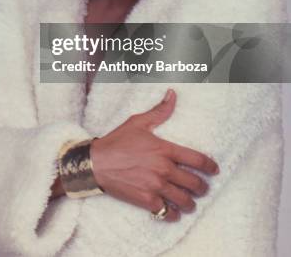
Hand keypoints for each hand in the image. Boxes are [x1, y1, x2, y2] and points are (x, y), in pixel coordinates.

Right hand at [90, 89, 218, 221]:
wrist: (96, 163)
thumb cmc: (117, 141)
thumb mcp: (138, 122)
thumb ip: (159, 111)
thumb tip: (173, 95)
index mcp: (164, 149)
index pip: (197, 160)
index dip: (210, 167)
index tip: (214, 170)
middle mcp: (163, 169)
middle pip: (194, 183)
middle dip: (202, 187)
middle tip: (202, 188)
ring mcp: (155, 186)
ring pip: (184, 201)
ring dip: (191, 203)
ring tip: (190, 202)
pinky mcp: (146, 200)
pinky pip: (167, 213)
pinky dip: (173, 214)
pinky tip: (173, 212)